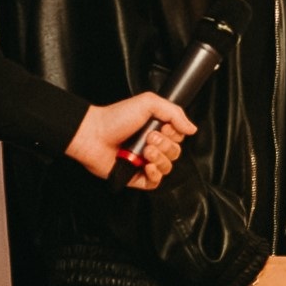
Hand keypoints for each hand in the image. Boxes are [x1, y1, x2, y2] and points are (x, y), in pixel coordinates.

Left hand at [70, 91, 194, 184]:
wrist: (93, 134)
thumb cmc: (115, 117)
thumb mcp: (149, 103)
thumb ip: (175, 112)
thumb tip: (192, 128)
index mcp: (155, 129)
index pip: (179, 137)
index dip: (174, 134)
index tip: (162, 127)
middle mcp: (151, 146)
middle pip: (175, 152)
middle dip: (165, 145)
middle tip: (149, 138)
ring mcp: (144, 162)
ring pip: (168, 167)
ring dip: (160, 158)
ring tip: (145, 151)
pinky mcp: (135, 176)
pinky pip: (155, 182)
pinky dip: (155, 174)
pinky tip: (147, 166)